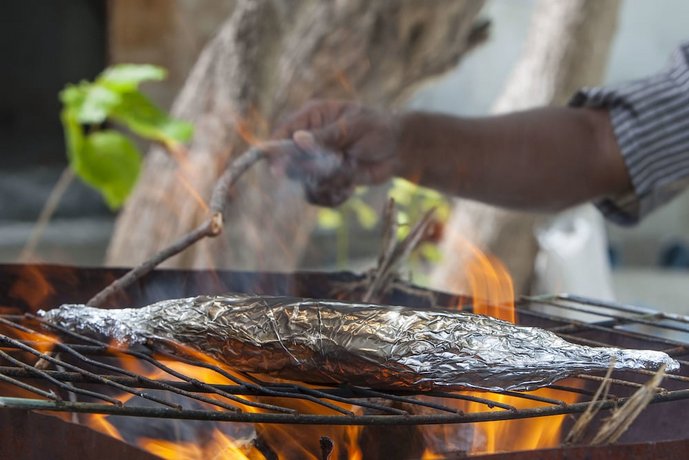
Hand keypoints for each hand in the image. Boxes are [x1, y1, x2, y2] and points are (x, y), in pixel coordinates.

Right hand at [269, 100, 399, 206]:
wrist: (399, 150)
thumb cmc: (378, 129)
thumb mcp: (354, 127)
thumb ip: (326, 137)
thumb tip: (298, 141)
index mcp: (311, 117)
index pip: (282, 132)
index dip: (276, 151)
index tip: (278, 169)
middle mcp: (308, 141)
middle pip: (288, 164)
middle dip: (312, 171)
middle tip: (337, 164)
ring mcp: (315, 163)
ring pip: (303, 185)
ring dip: (328, 184)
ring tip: (351, 173)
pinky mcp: (325, 181)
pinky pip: (317, 197)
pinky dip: (334, 196)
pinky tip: (351, 188)